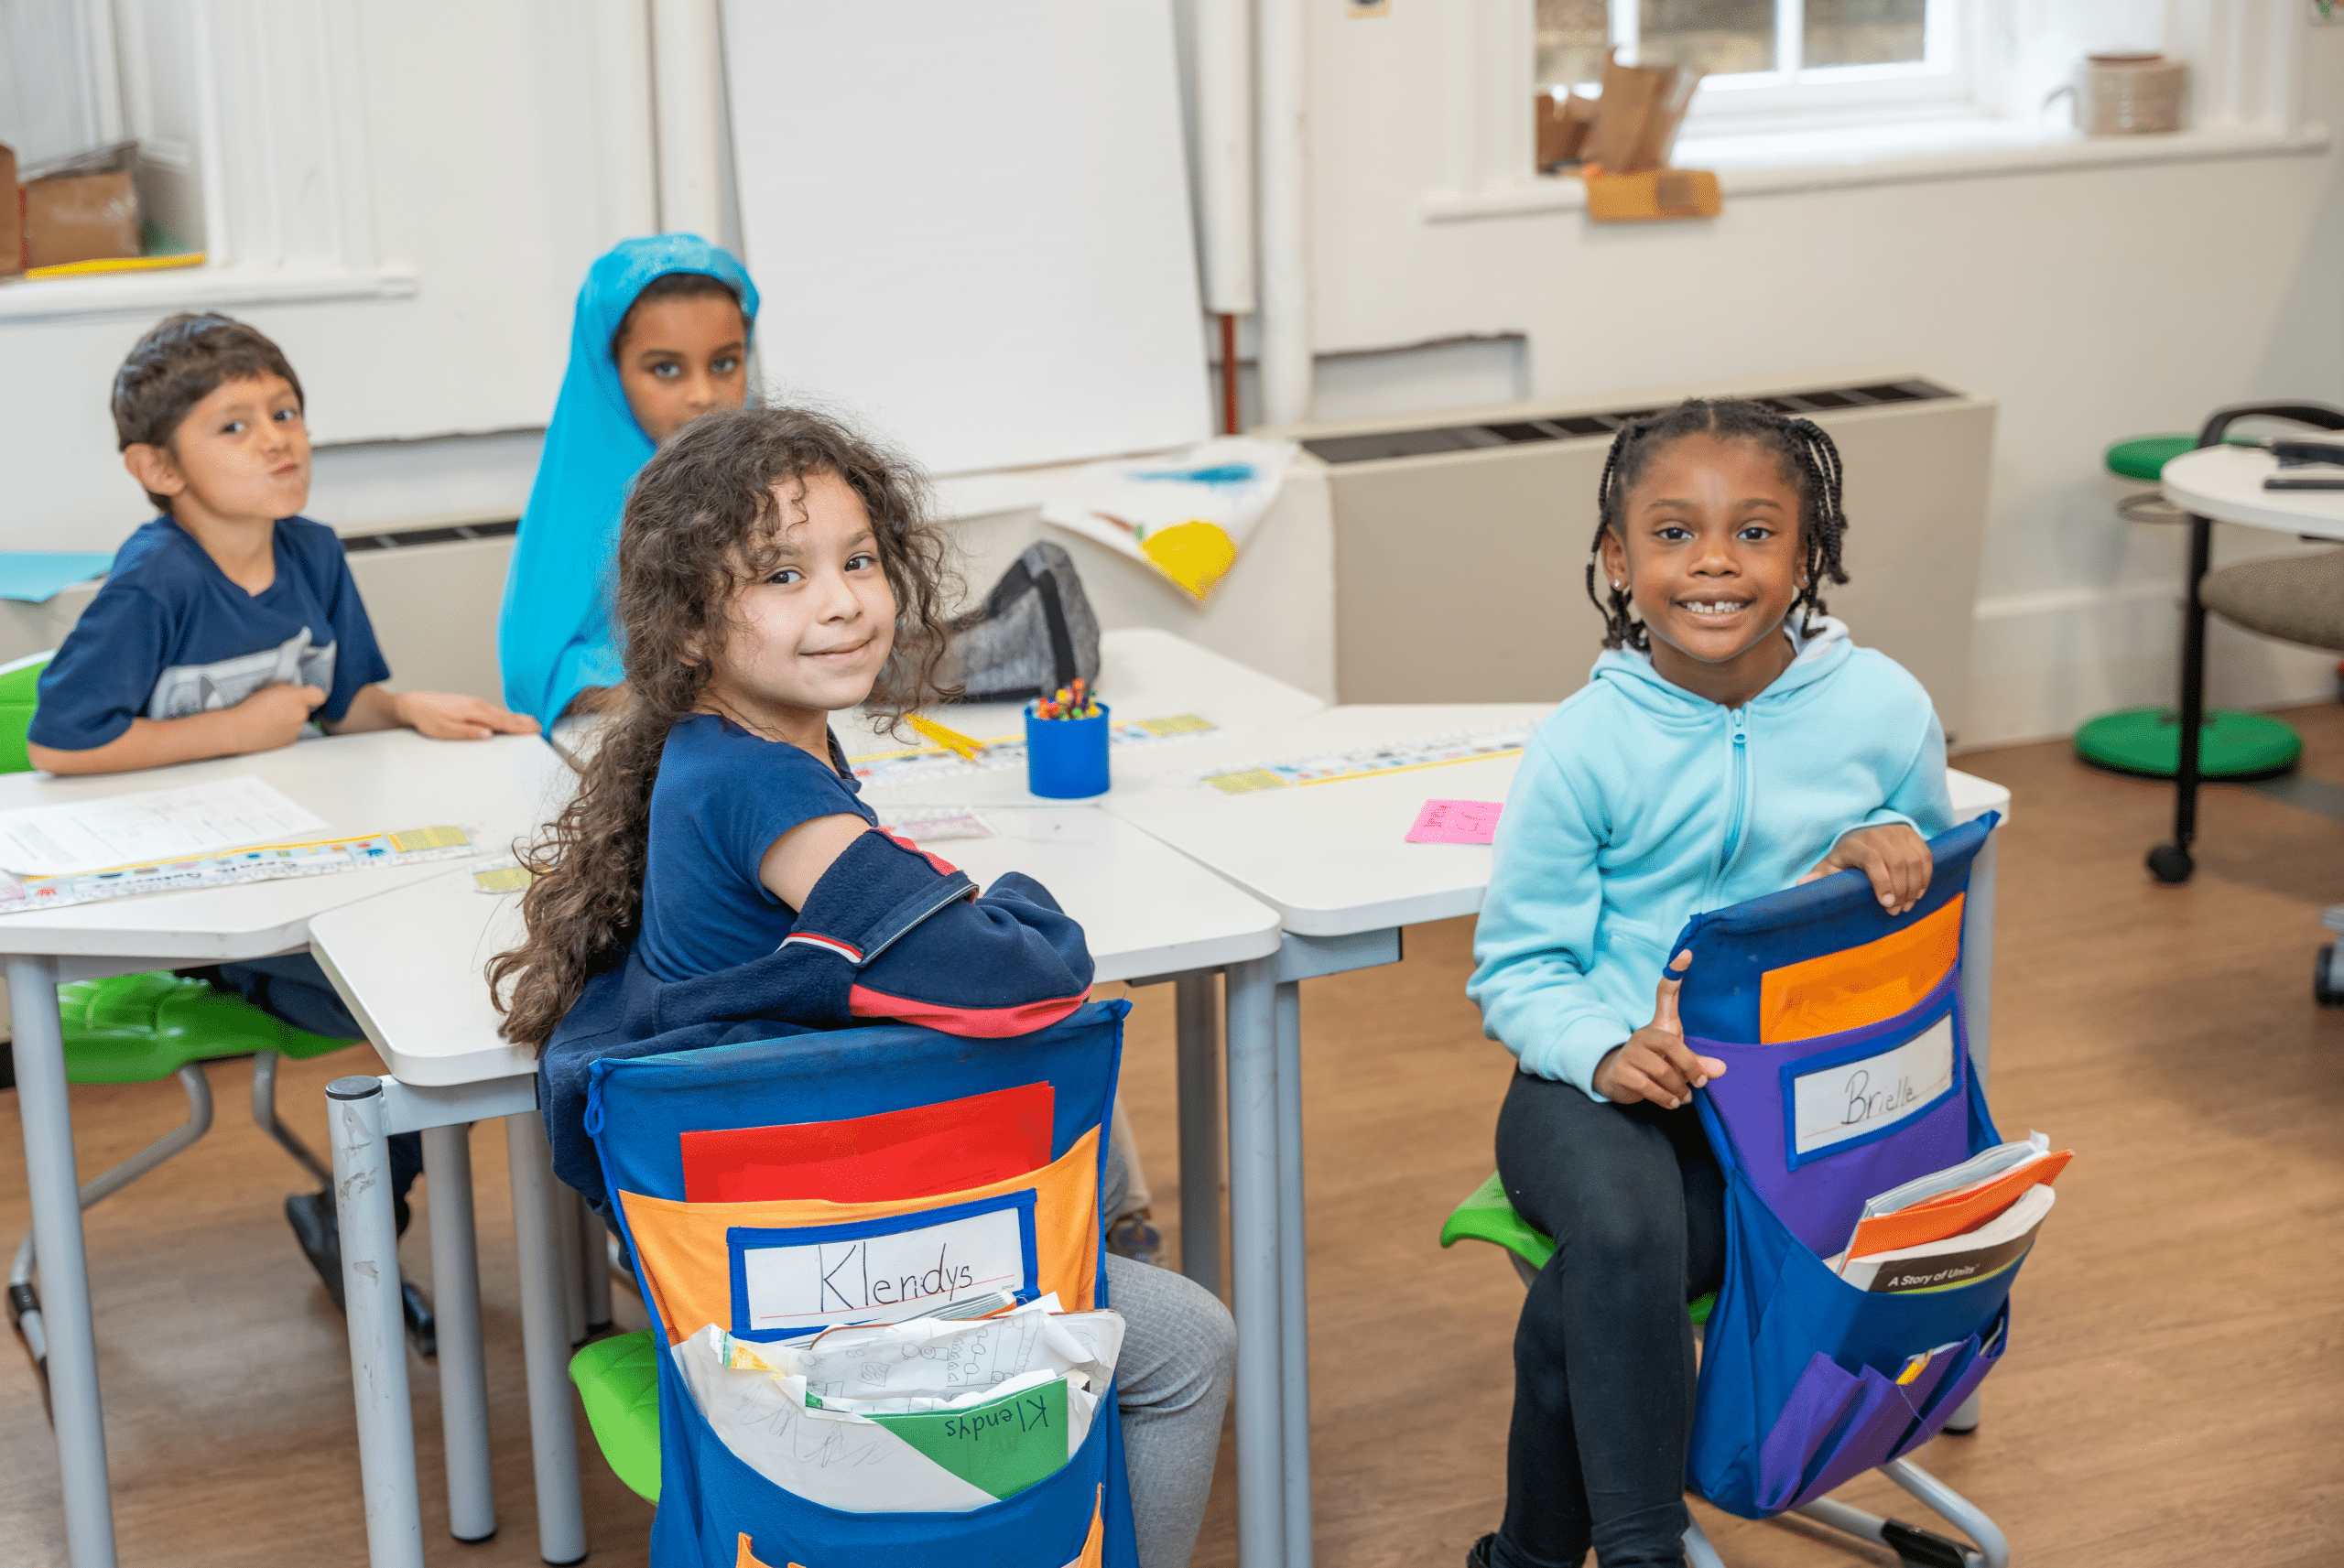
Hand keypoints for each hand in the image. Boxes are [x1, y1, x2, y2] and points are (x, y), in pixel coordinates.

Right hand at [227, 683, 326, 751]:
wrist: (238, 729)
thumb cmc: (250, 707)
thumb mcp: (270, 689)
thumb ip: (288, 690)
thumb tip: (296, 693)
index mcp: (297, 698)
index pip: (319, 696)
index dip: (313, 695)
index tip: (306, 696)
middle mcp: (301, 714)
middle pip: (305, 709)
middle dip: (295, 707)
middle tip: (276, 707)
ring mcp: (297, 729)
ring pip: (298, 721)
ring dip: (289, 719)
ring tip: (269, 719)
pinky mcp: (291, 741)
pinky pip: (291, 732)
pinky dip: (284, 730)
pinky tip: (269, 728)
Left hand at [392, 690, 540, 740]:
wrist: (412, 704)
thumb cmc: (425, 717)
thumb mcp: (443, 730)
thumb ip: (467, 733)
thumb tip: (489, 735)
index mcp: (473, 711)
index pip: (501, 721)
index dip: (519, 727)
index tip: (534, 730)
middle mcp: (476, 704)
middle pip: (504, 715)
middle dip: (523, 721)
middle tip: (539, 727)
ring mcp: (473, 703)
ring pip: (500, 712)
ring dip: (516, 718)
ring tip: (529, 722)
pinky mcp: (469, 704)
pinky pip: (493, 711)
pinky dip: (505, 715)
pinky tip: (508, 718)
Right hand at [1591, 951, 1725, 1110]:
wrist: (1616, 1079)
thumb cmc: (1653, 1064)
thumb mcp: (1678, 1061)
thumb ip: (1698, 1063)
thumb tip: (1720, 1070)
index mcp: (1660, 1025)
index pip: (1666, 993)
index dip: (1675, 972)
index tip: (1687, 953)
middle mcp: (1643, 1034)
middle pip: (1671, 1044)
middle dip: (1690, 1066)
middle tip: (1700, 1083)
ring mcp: (1630, 1052)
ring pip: (1662, 1071)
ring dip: (1678, 1089)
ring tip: (1683, 1097)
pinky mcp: (1622, 1072)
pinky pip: (1650, 1087)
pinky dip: (1666, 1098)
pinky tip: (1672, 1102)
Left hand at [1800, 823, 1932, 914]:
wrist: (1863, 835)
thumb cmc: (1846, 858)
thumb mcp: (1830, 866)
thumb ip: (1819, 876)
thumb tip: (1801, 884)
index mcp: (1855, 844)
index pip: (1872, 860)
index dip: (1881, 882)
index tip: (1886, 904)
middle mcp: (1878, 834)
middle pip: (1897, 862)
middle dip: (1900, 890)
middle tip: (1897, 910)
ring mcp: (1897, 832)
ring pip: (1913, 861)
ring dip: (1914, 886)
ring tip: (1908, 905)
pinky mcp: (1912, 834)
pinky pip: (1925, 856)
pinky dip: (1925, 876)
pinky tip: (1919, 892)